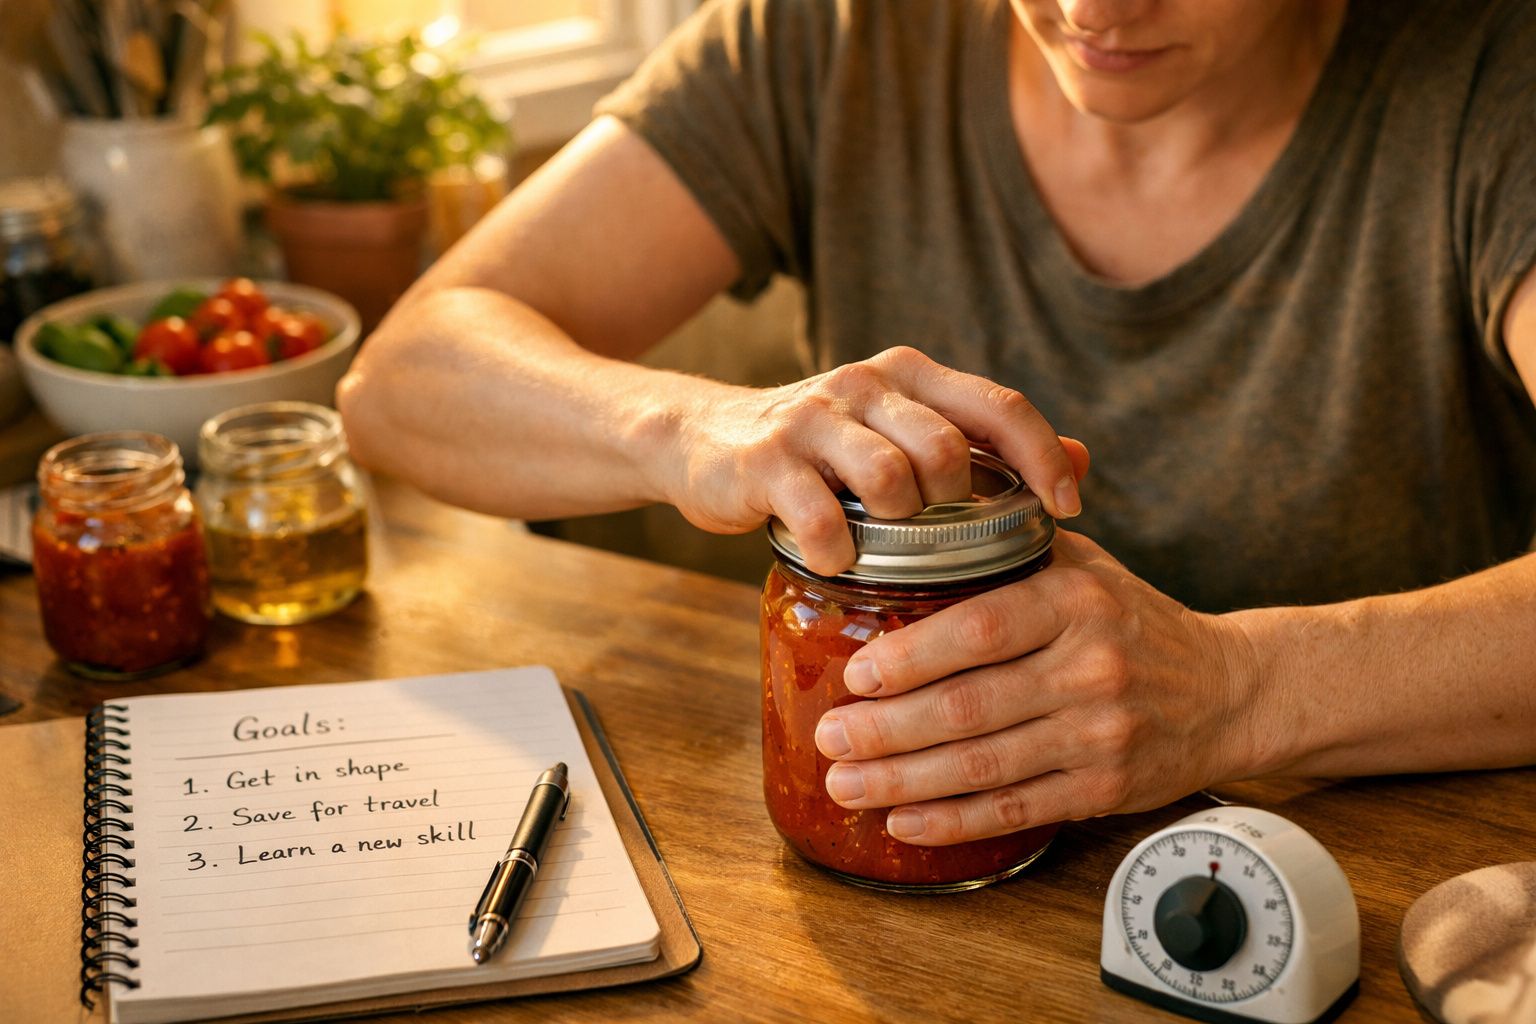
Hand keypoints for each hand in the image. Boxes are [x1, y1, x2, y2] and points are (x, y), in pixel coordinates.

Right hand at [660, 347, 1089, 574]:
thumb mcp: (903, 431)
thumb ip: (985, 442)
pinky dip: (838, 553)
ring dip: (899, 529)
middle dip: (956, 505)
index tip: (1067, 509)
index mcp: (910, 375)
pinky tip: (836, 560)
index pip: (1000, 404)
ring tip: (884, 544)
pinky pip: (822, 519)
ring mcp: (812, 419)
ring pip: (890, 479)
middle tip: (940, 535)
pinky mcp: (765, 461)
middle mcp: (865, 384)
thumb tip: (1084, 459)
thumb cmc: (821, 450)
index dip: (1044, 457)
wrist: (701, 438)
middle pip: (948, 448)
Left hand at [812, 531, 1262, 844]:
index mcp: (1077, 601)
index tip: (856, 673)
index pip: (983, 629)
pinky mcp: (1105, 789)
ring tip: (845, 782)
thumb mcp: (1085, 561)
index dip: (913, 656)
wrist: (1230, 690)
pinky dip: (953, 821)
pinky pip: (1015, 810)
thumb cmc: (1132, 619)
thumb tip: (936, 478)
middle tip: (829, 735)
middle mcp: (1091, 668)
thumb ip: (1012, 532)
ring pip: (985, 767)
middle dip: (888, 729)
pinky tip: (903, 821)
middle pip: (971, 706)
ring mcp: (1100, 735)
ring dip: (904, 781)